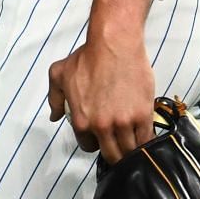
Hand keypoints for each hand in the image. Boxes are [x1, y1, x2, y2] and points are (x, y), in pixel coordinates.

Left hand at [47, 32, 155, 163]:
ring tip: (134, 144)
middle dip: (115, 154)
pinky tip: (145, 138)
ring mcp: (123, 123)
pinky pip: (146, 138)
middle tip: (120, 146)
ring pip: (129, 150)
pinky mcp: (142, 115)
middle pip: (111, 154)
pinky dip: (146, 141)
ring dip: (131, 150)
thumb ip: (54, 98)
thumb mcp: (60, 74)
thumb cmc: (88, 56)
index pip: (88, 146)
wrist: (114, 44)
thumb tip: (54, 116)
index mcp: (81, 121)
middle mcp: (102, 127)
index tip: (101, 137)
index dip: (94, 143)